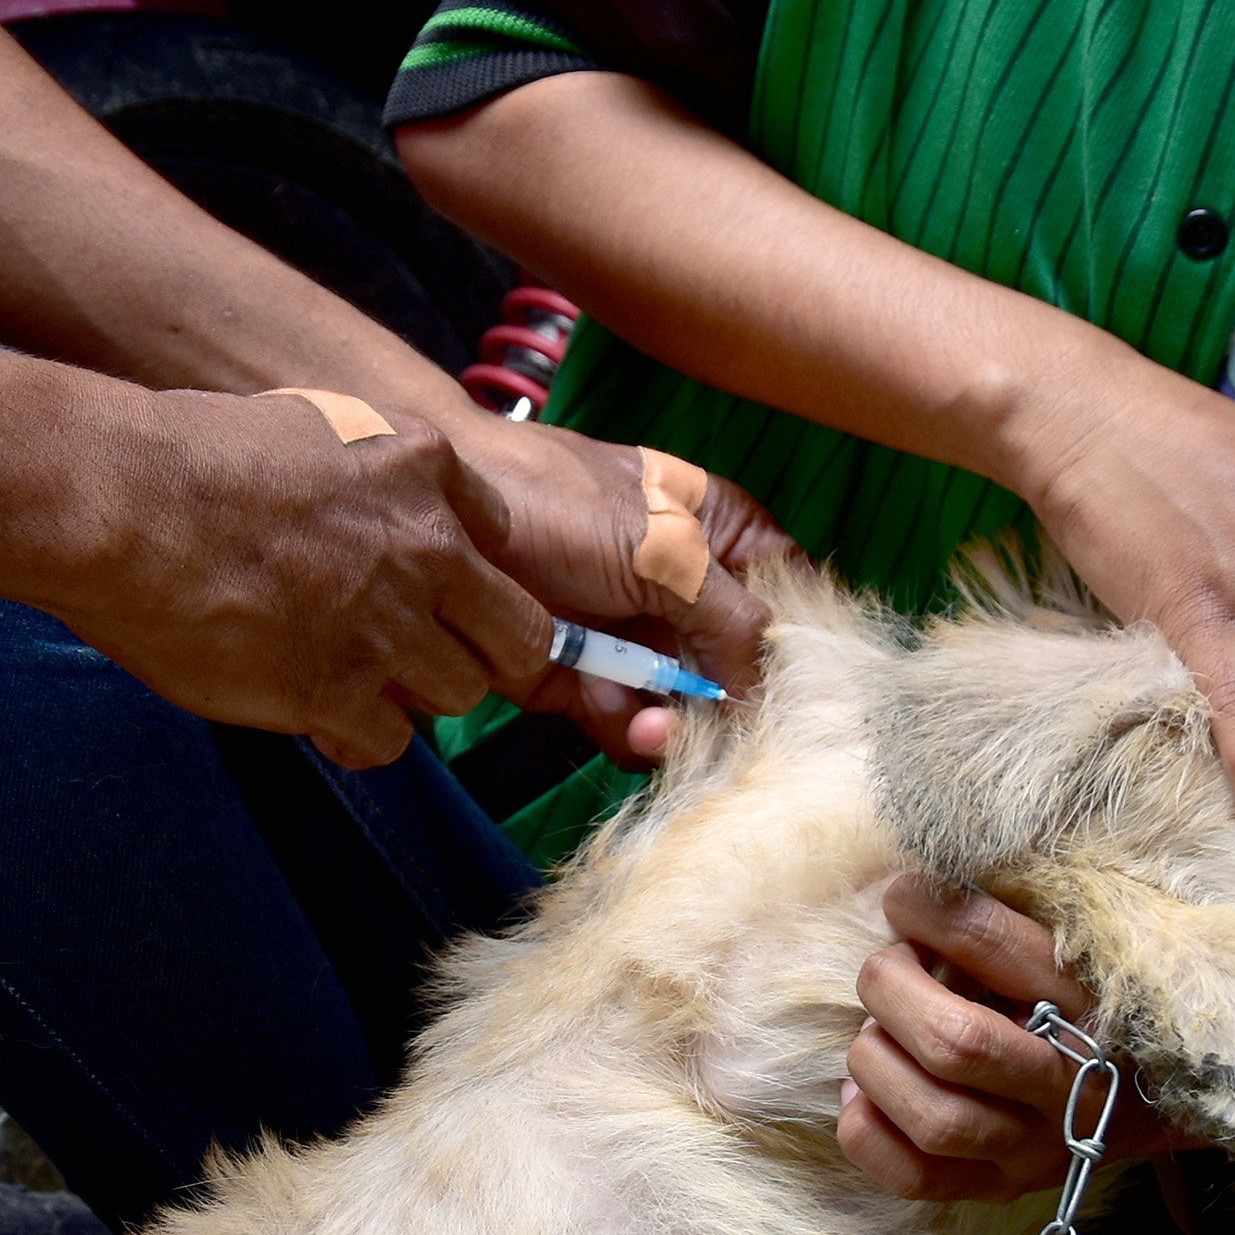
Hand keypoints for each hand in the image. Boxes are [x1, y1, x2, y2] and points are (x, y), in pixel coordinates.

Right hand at [49, 390, 554, 768]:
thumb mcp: (303, 426)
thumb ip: (360, 474)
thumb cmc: (182, 456)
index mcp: (420, 464)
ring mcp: (389, 624)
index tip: (437, 592)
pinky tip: (315, 715)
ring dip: (411, 694)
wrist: (123, 502)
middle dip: (479, 652)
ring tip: (349, 682)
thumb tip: (358, 518)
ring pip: (458, 693)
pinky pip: (389, 742)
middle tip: (426, 661)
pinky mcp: (338, 689)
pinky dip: (356, 737)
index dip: (466, 574)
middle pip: (517, 634)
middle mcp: (426, 546)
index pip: (499, 535)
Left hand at [440, 413, 794, 763]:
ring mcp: (633, 634)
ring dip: (668, 726)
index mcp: (723, 538)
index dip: (791, 654)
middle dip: (722, 709)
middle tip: (703, 731)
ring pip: (679, 706)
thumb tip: (767, 690)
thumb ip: (733, 619)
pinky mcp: (580, 674)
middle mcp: (686, 591)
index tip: (787, 698)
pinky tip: (600, 704)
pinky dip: (616, 725)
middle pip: (734, 672)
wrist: (442, 518)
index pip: (787, 604)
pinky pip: (619, 720)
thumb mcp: (665, 551)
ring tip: (646, 726)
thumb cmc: (559, 503)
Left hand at [841, 875, 1190, 1200]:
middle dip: (892, 991)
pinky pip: (911, 1176)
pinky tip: (868, 1090)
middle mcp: (1071, 1088)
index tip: (904, 898)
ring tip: (879, 1033)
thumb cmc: (1082, 1002)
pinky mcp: (997, 1187)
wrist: (1146, 1098)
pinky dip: (866, 1128)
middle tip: (888, 970)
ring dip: (876, 1061)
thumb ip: (990, 923)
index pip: (1000, 949)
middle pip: (956, 1044)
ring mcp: (1034, 1150)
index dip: (935, 915)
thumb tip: (904, 896)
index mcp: (1092, 1007)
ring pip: (933, 1119)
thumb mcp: (1058, 948)